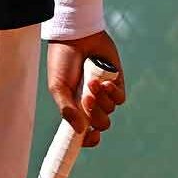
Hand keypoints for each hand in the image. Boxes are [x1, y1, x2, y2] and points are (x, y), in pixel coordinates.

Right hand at [46, 31, 126, 147]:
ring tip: (92, 82)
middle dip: (95, 115)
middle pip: (100, 124)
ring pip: (110, 112)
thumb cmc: (62, 60)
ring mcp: (104, 95)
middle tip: (86, 99)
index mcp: (73, 107)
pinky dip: (113, 94)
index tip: (88, 138)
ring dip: (102, 100)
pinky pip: (120, 99)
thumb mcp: (57, 86)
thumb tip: (80, 130)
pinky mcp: (117, 84)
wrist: (76, 37)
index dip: (87, 140)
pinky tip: (104, 82)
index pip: (83, 132)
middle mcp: (90, 104)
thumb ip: (67, 109)